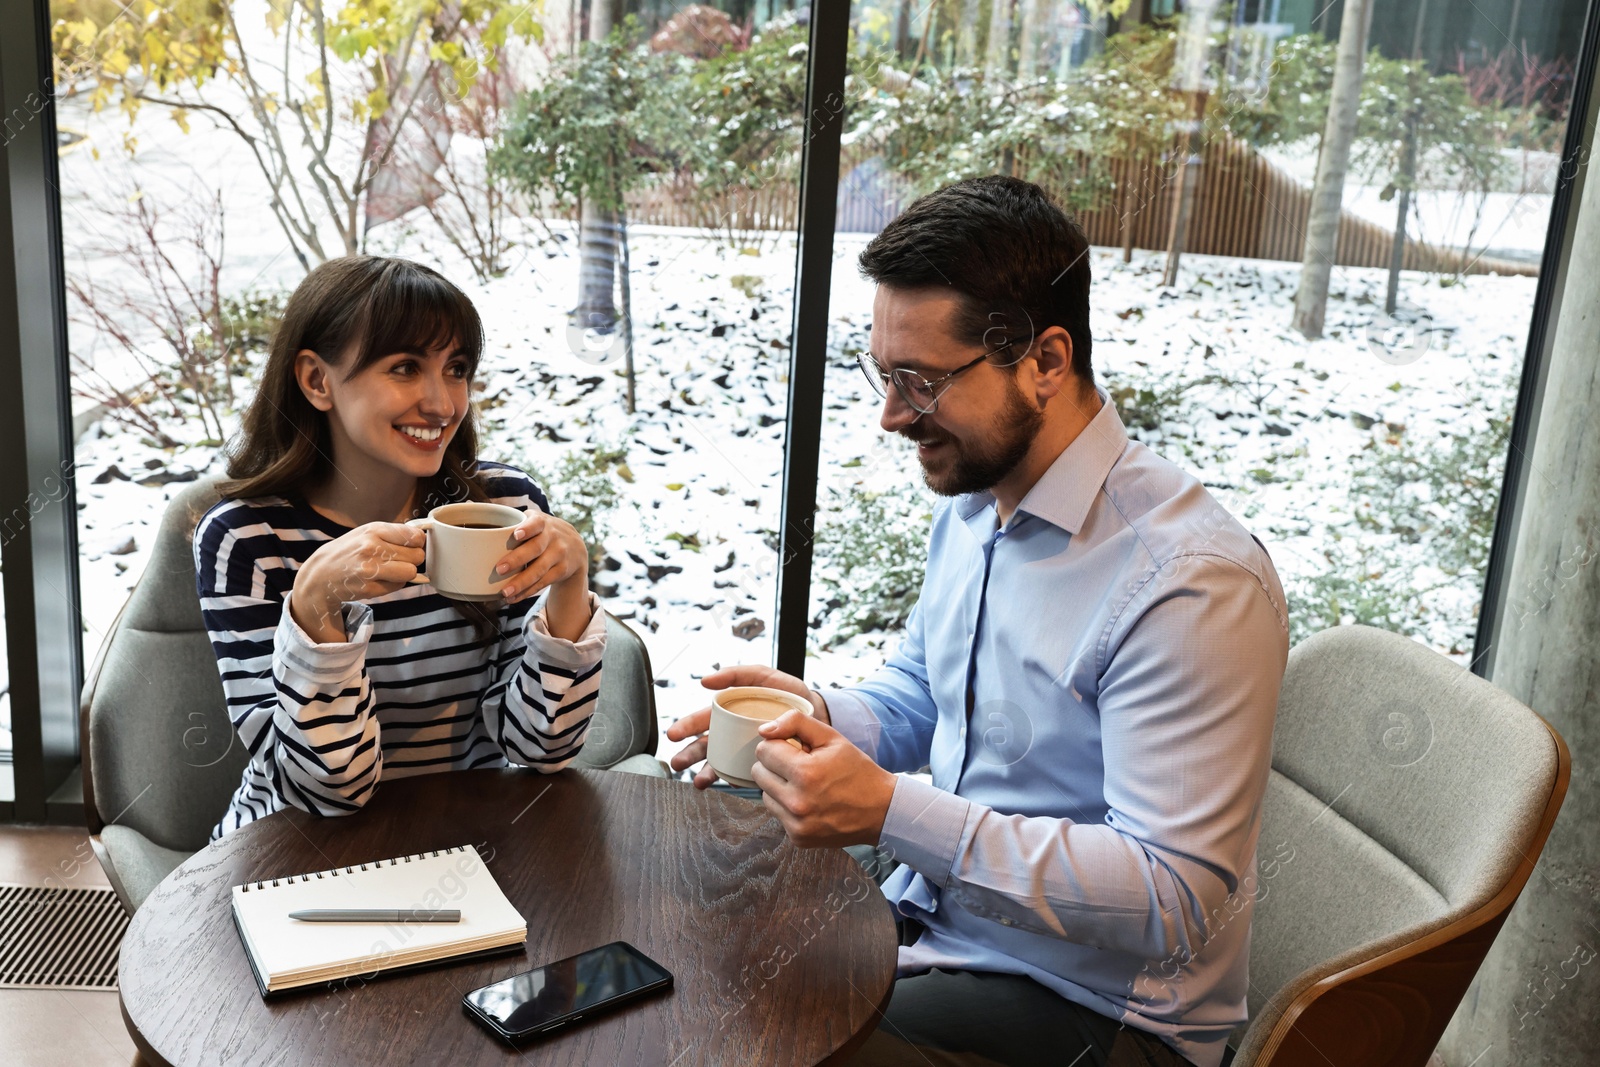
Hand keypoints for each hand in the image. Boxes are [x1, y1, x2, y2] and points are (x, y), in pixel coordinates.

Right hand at [290, 522, 425, 642]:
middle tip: (399, 560)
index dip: (418, 543)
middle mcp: (371, 548)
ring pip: (411, 572)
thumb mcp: (368, 533)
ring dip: (405, 573)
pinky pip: (398, 586)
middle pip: (417, 556)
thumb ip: (394, 533)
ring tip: (391, 570)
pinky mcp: (369, 588)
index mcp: (374, 530)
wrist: (321, 574)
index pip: (415, 537)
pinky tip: (379, 579)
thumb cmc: (350, 550)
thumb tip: (424, 538)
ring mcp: (370, 569)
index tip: (411, 546)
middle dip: (412, 559)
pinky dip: (394, 584)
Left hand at [495, 509, 588, 605]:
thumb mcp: (534, 520)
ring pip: (540, 570)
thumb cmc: (543, 532)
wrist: (575, 546)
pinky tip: (514, 598)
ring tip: (505, 592)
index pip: (536, 523)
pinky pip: (543, 583)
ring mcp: (559, 555)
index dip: (527, 528)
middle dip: (518, 559)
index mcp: (542, 522)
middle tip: (499, 569)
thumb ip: (510, 518)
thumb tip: (471, 507)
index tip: (516, 535)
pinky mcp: (561, 571)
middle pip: (536, 548)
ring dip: (522, 582)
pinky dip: (527, 592)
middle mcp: (553, 537)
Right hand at [666, 665, 828, 788]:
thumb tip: (705, 680)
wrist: (818, 716)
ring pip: (718, 760)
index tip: (674, 735)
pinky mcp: (757, 762)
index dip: (688, 726)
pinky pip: (739, 772)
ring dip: (704, 770)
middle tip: (677, 762)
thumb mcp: (765, 677)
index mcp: (732, 710)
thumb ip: (738, 673)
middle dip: (690, 753)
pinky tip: (720, 784)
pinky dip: (727, 779)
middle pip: (706, 742)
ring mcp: (744, 748)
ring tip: (698, 781)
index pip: (705, 718)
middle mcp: (734, 730)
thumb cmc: (789, 694)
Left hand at [751, 710, 896, 848]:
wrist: (880, 810)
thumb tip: (763, 730)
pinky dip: (788, 806)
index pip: (764, 751)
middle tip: (800, 766)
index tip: (796, 749)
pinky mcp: (798, 838)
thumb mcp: (831, 737)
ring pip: (765, 795)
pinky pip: (777, 814)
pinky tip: (810, 803)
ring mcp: (796, 824)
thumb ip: (795, 724)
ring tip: (806, 785)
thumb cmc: (856, 770)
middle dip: (776, 765)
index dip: (779, 745)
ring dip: (779, 786)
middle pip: (759, 773)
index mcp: (805, 773)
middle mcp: (797, 802)